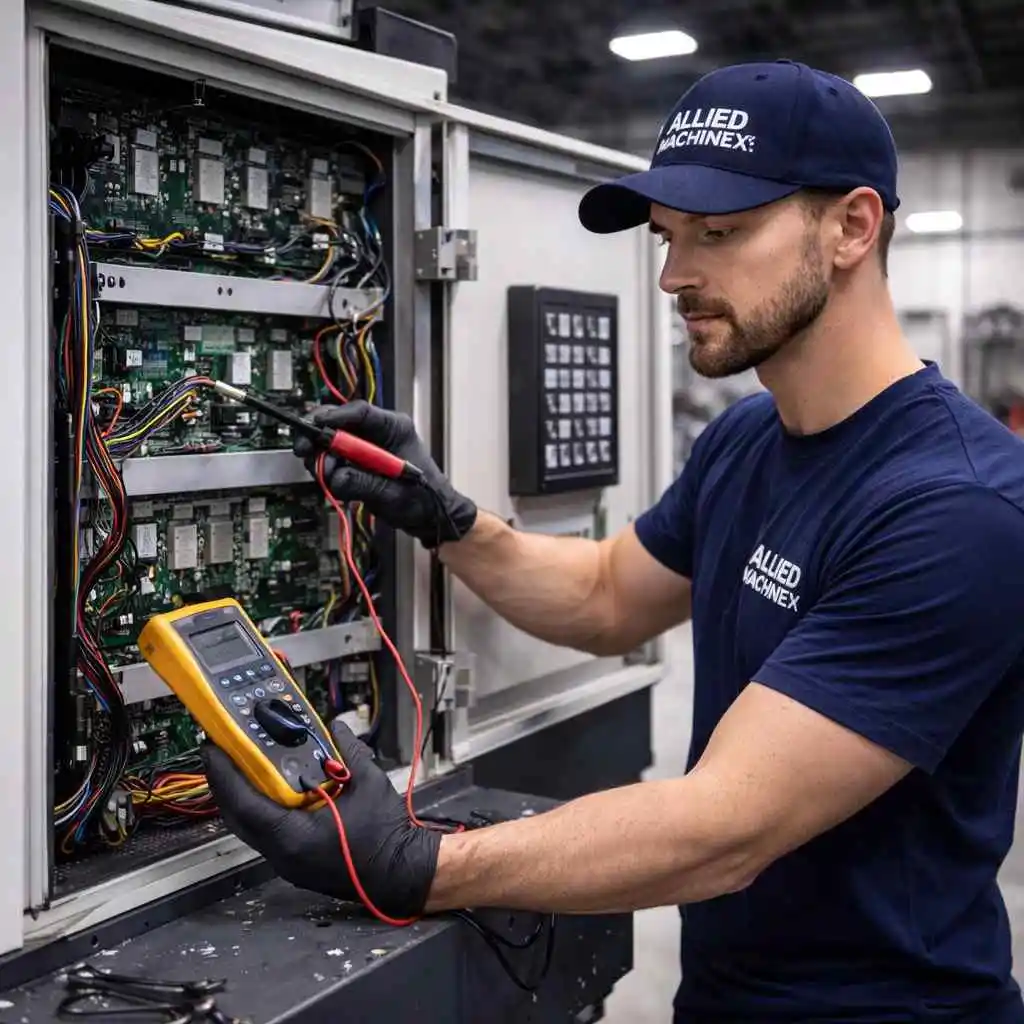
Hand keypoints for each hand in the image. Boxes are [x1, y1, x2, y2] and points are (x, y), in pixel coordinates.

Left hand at [201, 720, 441, 919]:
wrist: (403, 873)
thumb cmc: (386, 836)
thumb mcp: (368, 783)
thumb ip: (348, 751)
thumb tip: (336, 728)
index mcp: (295, 837)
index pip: (245, 804)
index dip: (224, 775)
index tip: (213, 749)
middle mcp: (284, 855)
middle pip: (238, 817)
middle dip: (226, 783)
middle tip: (221, 752)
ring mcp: (288, 862)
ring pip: (250, 827)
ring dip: (242, 795)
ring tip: (241, 765)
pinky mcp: (296, 862)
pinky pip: (267, 832)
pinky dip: (262, 808)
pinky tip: (271, 788)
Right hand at [294, 402, 476, 547]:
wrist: (428, 517)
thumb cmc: (424, 499)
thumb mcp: (394, 493)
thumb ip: (363, 483)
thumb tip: (335, 477)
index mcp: (394, 428)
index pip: (360, 412)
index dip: (335, 417)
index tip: (316, 425)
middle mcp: (376, 434)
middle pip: (337, 422)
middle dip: (318, 436)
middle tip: (305, 452)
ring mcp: (364, 448)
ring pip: (329, 442)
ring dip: (321, 459)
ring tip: (326, 476)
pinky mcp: (356, 464)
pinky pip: (332, 461)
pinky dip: (326, 472)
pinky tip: (333, 483)